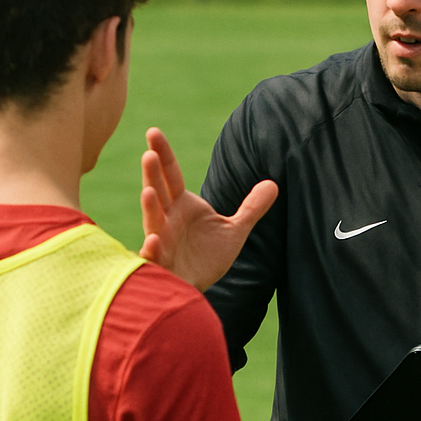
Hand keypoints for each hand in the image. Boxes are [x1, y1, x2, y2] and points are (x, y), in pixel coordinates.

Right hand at [139, 127, 278, 291]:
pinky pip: (154, 257)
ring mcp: (161, 242)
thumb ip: (251, 207)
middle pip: (157, 192)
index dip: (164, 154)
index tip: (153, 132)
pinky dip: (152, 250)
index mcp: (180, 205)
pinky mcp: (162, 266)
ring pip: (153, 222)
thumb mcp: (235, 230)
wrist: (198, 288)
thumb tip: (273, 183)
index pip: (170, 175)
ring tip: (148, 192)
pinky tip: (153, 242)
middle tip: (148, 154)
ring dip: (150, 207)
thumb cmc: (207, 258)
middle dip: (152, 174)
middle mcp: (166, 219)